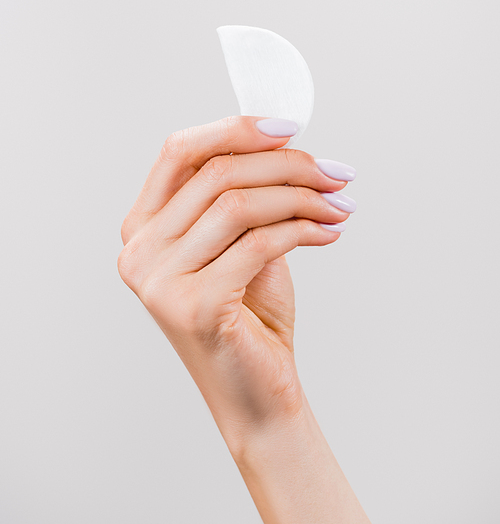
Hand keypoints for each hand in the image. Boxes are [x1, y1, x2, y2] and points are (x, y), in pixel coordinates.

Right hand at [117, 116, 352, 446]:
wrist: (258, 393)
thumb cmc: (249, 316)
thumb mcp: (241, 241)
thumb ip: (244, 192)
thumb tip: (284, 139)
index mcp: (143, 227)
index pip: (180, 151)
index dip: (235, 130)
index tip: (290, 129)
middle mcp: (140, 251)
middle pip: (217, 173)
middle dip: (288, 165)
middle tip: (334, 173)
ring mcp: (159, 281)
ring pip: (240, 204)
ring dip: (301, 197)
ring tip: (337, 205)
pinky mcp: (193, 306)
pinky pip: (259, 243)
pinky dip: (303, 230)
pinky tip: (329, 233)